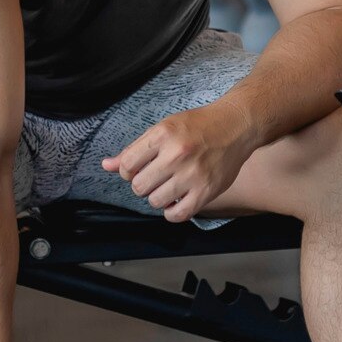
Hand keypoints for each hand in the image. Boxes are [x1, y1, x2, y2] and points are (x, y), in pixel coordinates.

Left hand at [101, 102, 259, 221]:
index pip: (127, 166)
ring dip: (158, 197)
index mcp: (162, 135)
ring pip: (155, 201)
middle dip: (143, 184)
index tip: (139, 169)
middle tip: (156, 177)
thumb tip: (106, 165)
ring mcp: (192, 174)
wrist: (235, 126)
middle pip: (139, 187)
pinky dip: (172, 212)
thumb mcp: (163, 128)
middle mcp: (177, 154)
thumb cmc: (198, 126)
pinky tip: (176, 201)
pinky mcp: (207, 191)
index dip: (128, 171)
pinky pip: (178, 215)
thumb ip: (134, 149)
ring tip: (169, 187)